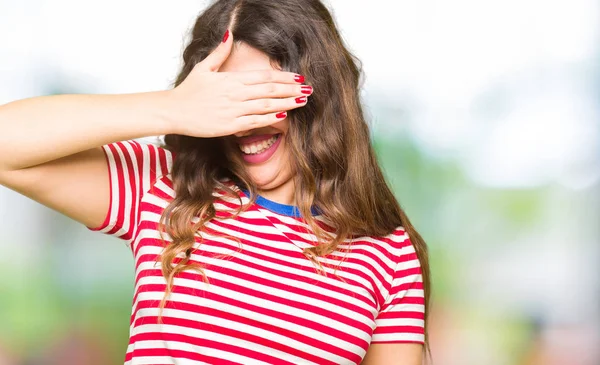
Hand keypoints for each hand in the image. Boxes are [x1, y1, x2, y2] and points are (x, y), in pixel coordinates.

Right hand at [163, 29, 311, 137]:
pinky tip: (284, 115)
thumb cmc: (188, 91)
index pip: (264, 76)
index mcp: (231, 79)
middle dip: (291, 89)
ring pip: (266, 105)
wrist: (173, 111)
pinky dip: (270, 118)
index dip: (284, 76)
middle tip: (309, 89)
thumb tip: (229, 32)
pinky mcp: (230, 126)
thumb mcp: (203, 67)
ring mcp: (234, 110)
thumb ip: (219, 52)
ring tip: (303, 101)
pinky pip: (255, 121)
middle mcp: (236, 94)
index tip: (299, 77)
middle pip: (270, 89)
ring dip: (287, 102)